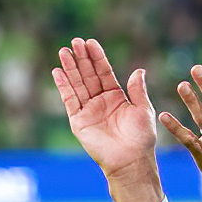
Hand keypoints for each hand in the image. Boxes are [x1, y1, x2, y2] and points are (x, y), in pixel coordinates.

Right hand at [52, 38, 156, 180]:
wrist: (131, 160)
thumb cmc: (141, 138)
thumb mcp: (143, 110)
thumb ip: (137, 90)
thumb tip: (139, 70)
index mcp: (116, 97)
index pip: (104, 72)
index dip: (97, 58)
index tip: (91, 42)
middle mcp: (100, 101)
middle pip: (88, 75)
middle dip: (81, 58)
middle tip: (75, 41)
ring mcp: (88, 110)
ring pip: (77, 84)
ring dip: (70, 68)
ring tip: (64, 51)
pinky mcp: (78, 121)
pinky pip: (69, 100)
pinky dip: (63, 86)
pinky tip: (58, 71)